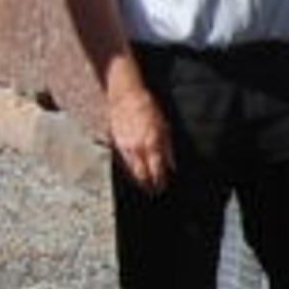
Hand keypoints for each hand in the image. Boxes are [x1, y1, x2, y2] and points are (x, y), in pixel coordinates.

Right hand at [102, 72, 173, 191]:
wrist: (126, 97)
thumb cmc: (148, 109)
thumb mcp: (165, 127)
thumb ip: (168, 149)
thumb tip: (172, 166)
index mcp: (152, 144)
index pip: (157, 171)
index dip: (160, 182)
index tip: (163, 187)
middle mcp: (138, 148)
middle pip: (142, 176)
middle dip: (149, 186)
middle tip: (154, 192)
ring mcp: (125, 147)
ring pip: (131, 172)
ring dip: (139, 181)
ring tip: (145, 185)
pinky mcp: (116, 145)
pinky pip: (123, 164)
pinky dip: (130, 171)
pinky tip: (135, 174)